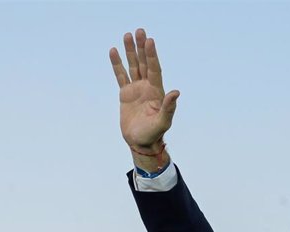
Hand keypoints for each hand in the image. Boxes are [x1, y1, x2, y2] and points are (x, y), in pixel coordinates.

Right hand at [109, 29, 178, 162]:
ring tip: (127, 35)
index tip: (150, 41)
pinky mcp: (125, 94)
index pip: (154, 69)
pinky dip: (117, 64)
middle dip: (141, 47)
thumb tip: (176, 92)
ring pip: (132, 66)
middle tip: (140, 30)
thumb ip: (169, 108)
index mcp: (157, 92)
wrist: (141, 143)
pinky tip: (113, 51)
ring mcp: (136, 89)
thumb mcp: (163, 122)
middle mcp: (147, 87)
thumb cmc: (154, 134)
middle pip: (144, 63)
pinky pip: (120, 76)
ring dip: (130, 51)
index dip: (151, 55)